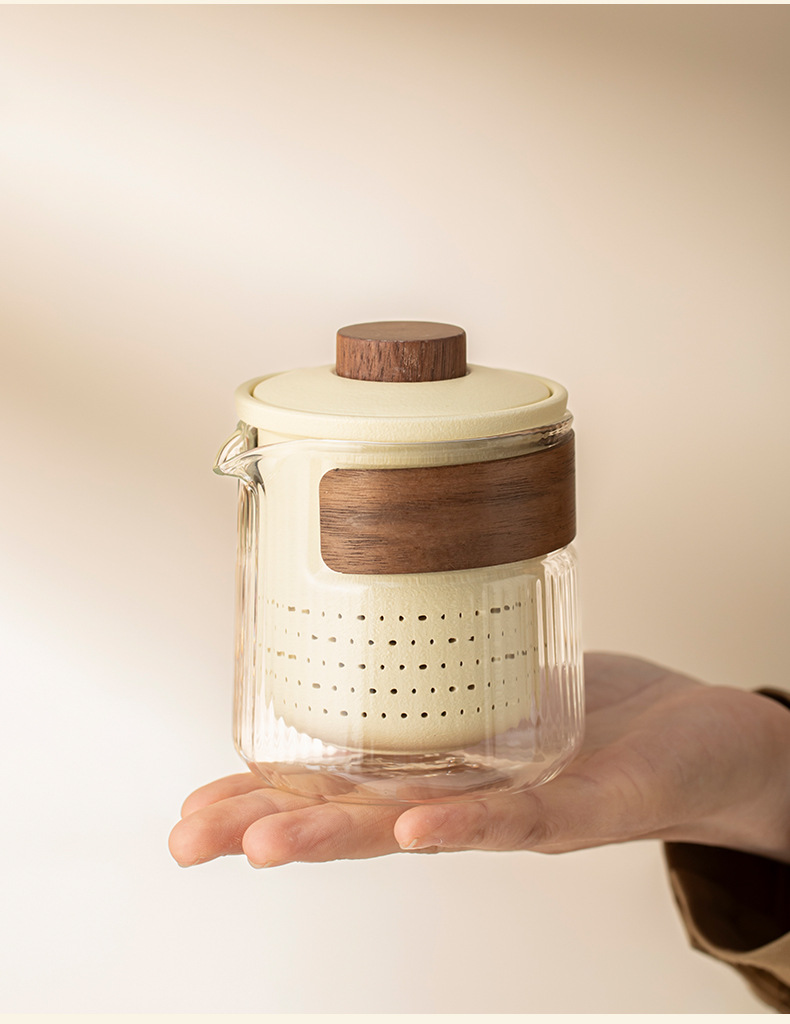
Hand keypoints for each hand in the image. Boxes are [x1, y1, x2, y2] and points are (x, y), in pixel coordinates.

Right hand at [168, 652, 789, 867]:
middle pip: (355, 816)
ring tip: (266, 841)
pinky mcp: (582, 804)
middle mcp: (465, 798)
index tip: (195, 803)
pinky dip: (462, 821)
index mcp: (441, 766)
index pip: (337, 783)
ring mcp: (518, 808)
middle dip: (268, 826)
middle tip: (190, 840)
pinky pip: (515, 817)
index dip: (264, 794)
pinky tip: (414, 827)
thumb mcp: (510, 677)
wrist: (707, 743)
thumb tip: (392, 603)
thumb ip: (455, 660)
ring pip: (414, 826)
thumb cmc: (604, 715)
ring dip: (340, 835)